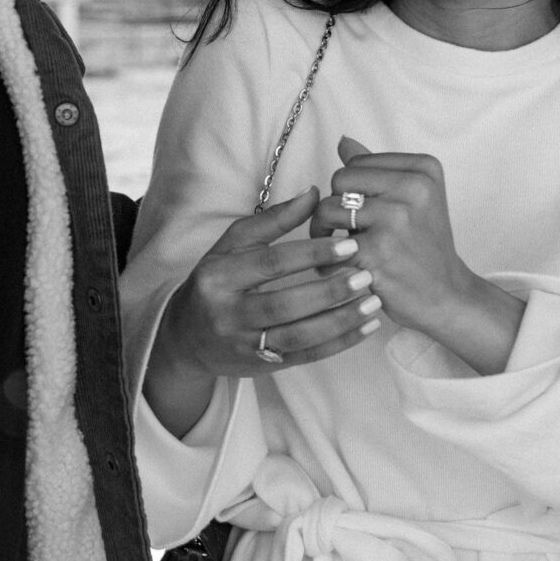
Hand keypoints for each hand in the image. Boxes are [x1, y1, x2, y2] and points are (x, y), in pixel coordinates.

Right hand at [143, 189, 382, 436]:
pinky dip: (339, 343)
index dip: (311, 254)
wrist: (186, 337)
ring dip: (340, 320)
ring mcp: (245, 344)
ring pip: (298, 336)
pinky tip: (365, 327)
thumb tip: (313, 194)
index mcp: (219, 276)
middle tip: (366, 275)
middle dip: (330, 290)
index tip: (348, 246)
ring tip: (373, 302)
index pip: (270, 264)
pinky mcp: (262, 366)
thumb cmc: (216, 282)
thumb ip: (271, 221)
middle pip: (284, 304)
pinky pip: (306, 357)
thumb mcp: (231, 246)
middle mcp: (228, 313)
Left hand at [311, 137, 525, 374]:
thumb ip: (378, 170)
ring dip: (323, 233)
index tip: (362, 212)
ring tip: (338, 249)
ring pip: (327, 209)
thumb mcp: (414, 199)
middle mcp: (413, 188)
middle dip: (334, 206)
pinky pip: (328, 244)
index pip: (356, 162)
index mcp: (423, 169)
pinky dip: (326, 262)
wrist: (447, 296)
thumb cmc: (424, 247)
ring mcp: (396, 219)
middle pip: (339, 180)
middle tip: (344, 231)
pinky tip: (338, 270)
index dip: (350, 188)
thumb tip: (344, 142)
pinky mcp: (378, 251)